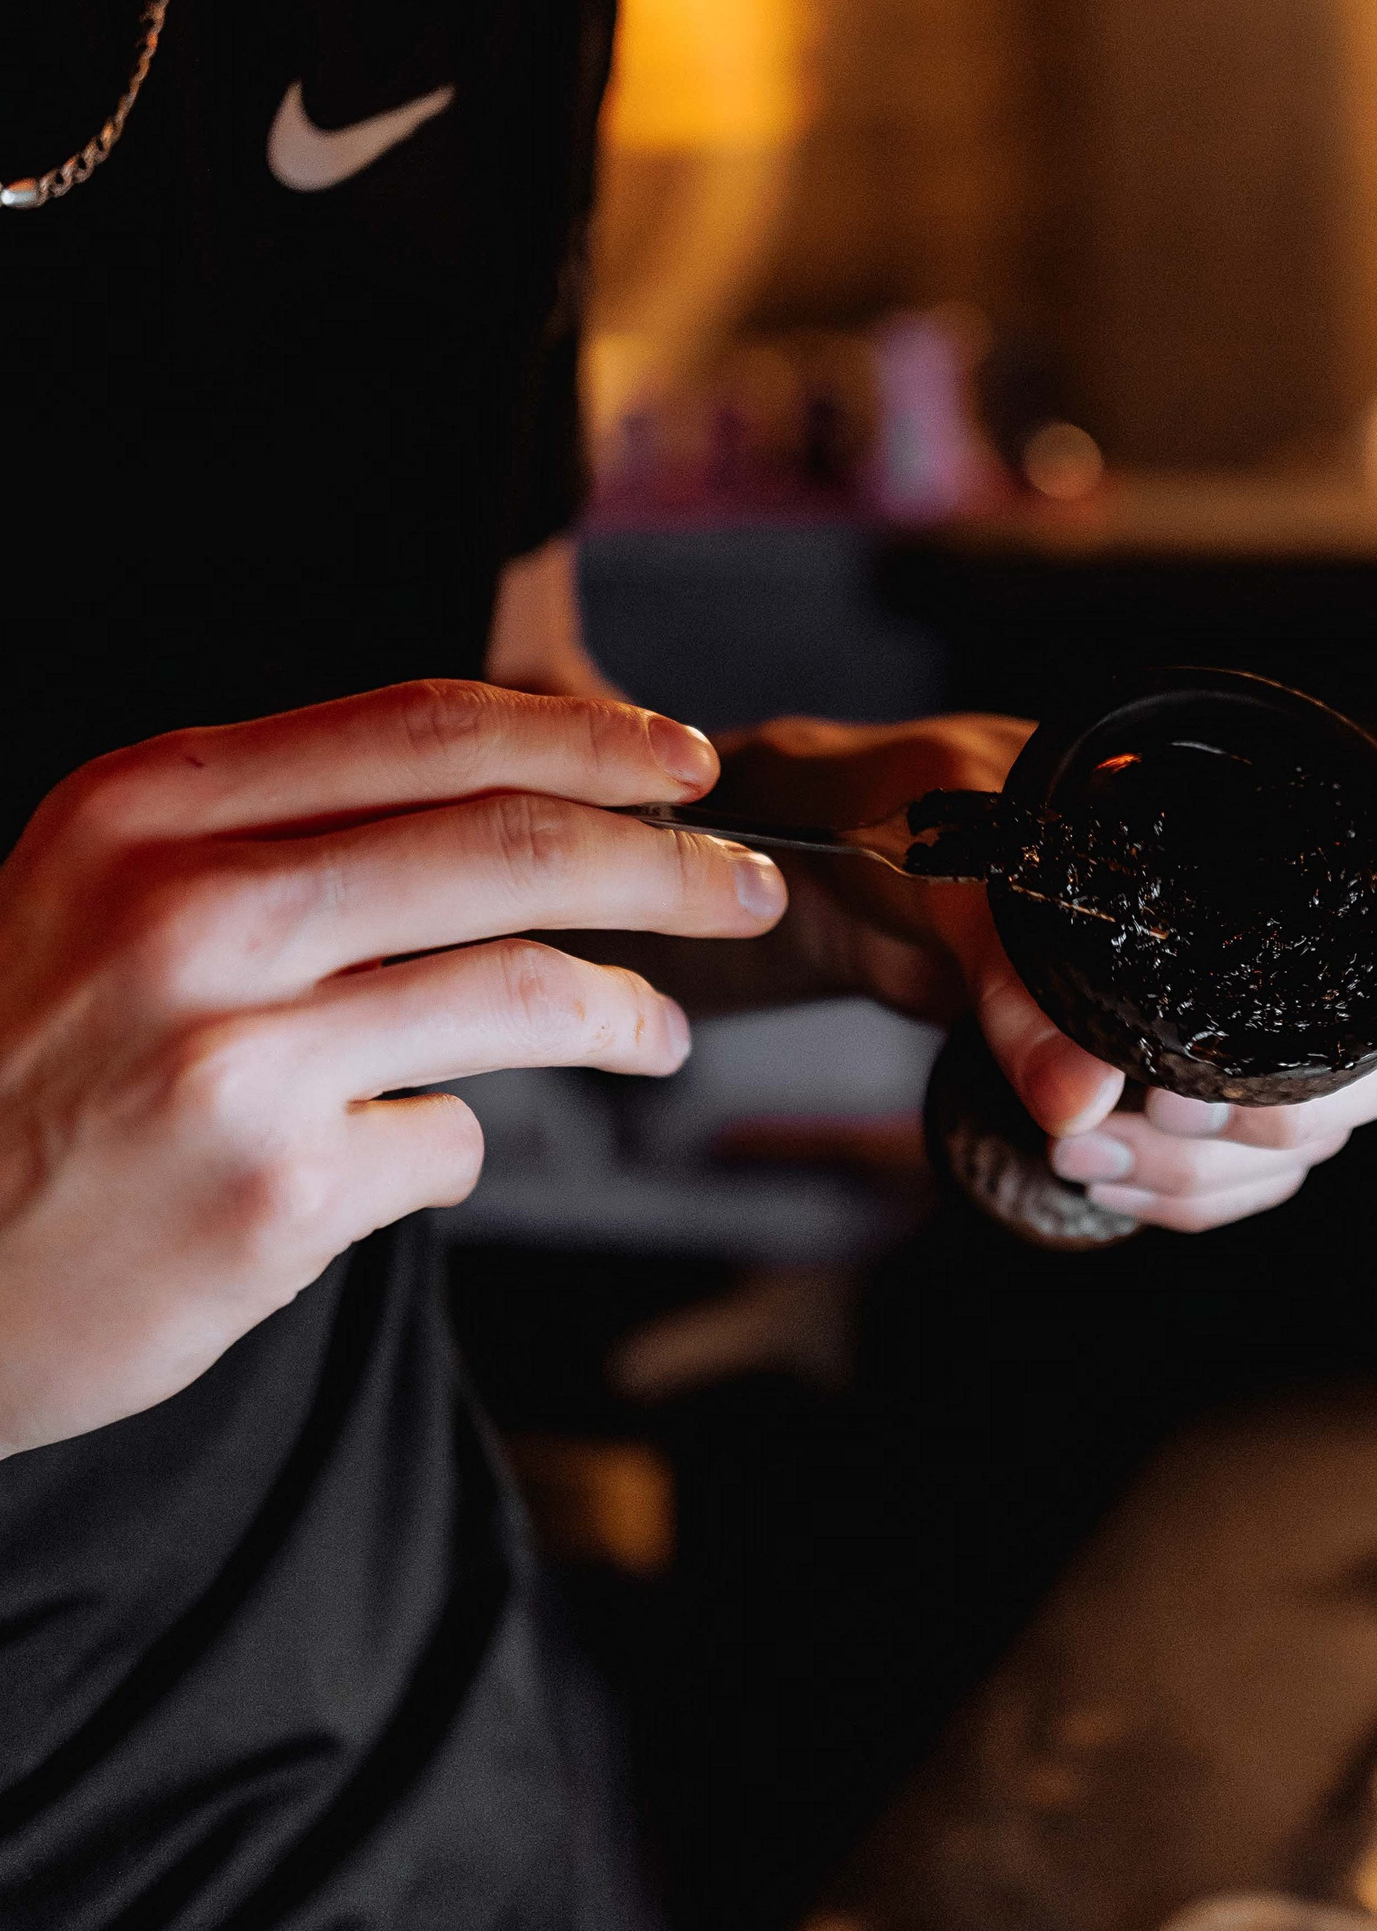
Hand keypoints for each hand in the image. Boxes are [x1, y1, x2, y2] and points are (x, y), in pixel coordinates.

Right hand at [0, 682, 786, 1455]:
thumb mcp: (88, 896)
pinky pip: (443, 1145)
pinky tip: (407, 1155)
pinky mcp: (272, 1199)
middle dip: (666, 864)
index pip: (423, 730)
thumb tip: (501, 807)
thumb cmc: (12, 1070)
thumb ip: (261, 839)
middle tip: (750, 887)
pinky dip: (449, 1145)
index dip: (585, 739)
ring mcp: (233, 1061)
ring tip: (659, 1032)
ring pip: (517, 994)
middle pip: (507, 850)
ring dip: (625, 1012)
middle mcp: (189, 916)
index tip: (683, 763)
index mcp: (145, 811)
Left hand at [705, 719, 1376, 1228]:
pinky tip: (1095, 1177)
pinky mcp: (1182, 1100)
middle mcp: (1270, 939)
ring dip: (1213, 1172)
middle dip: (1304, 1105)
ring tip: (1085, 1151)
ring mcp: (1239, 1032)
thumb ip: (1018, 980)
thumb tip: (1082, 1102)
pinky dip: (1179, 1202)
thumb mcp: (959, 871)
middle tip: (1174, 1105)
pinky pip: (1237, 1186)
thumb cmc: (915, 813)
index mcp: (1247, 833)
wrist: (850, 870)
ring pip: (1314, 1140)